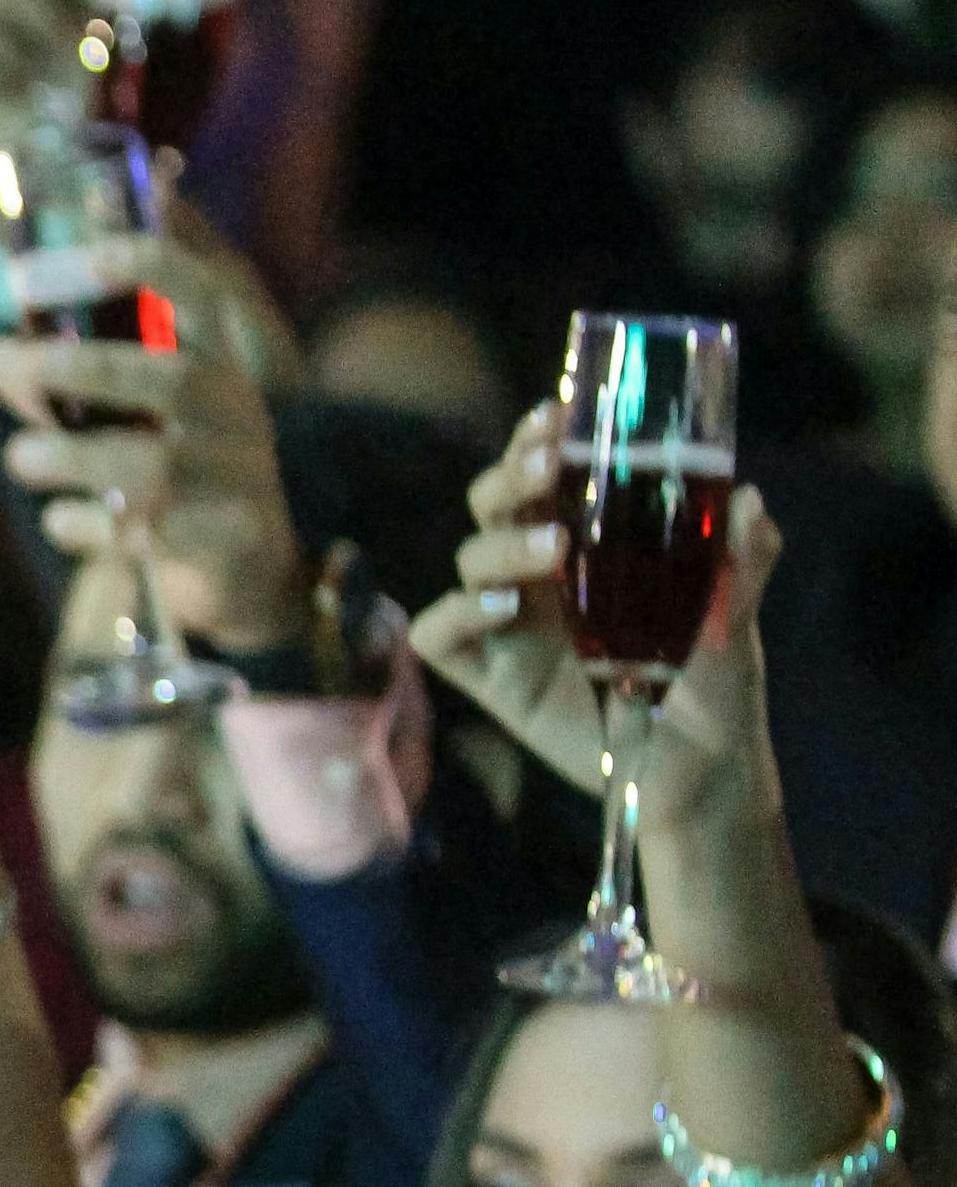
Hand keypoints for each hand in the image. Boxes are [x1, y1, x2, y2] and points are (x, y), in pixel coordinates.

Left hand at [0, 240, 307, 653]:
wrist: (240, 566)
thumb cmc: (164, 470)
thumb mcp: (122, 415)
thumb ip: (65, 384)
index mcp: (216, 358)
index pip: (196, 289)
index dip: (133, 263)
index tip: (47, 266)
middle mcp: (237, 408)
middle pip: (174, 379)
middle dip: (85, 367)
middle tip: (3, 359)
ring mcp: (243, 476)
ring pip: (157, 467)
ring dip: (74, 457)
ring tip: (19, 456)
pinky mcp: (232, 540)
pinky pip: (153, 535)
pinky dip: (92, 527)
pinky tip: (58, 522)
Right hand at [407, 401, 788, 833]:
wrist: (698, 773)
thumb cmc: (715, 689)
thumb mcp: (738, 616)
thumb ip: (744, 561)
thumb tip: (747, 501)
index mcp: (591, 546)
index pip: (546, 477)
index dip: (538, 440)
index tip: (558, 413)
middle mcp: (541, 577)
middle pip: (493, 504)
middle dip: (510, 476)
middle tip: (549, 467)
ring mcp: (509, 625)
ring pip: (469, 558)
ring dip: (502, 544)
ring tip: (555, 552)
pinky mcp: (489, 677)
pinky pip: (440, 634)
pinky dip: (459, 612)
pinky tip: (504, 608)